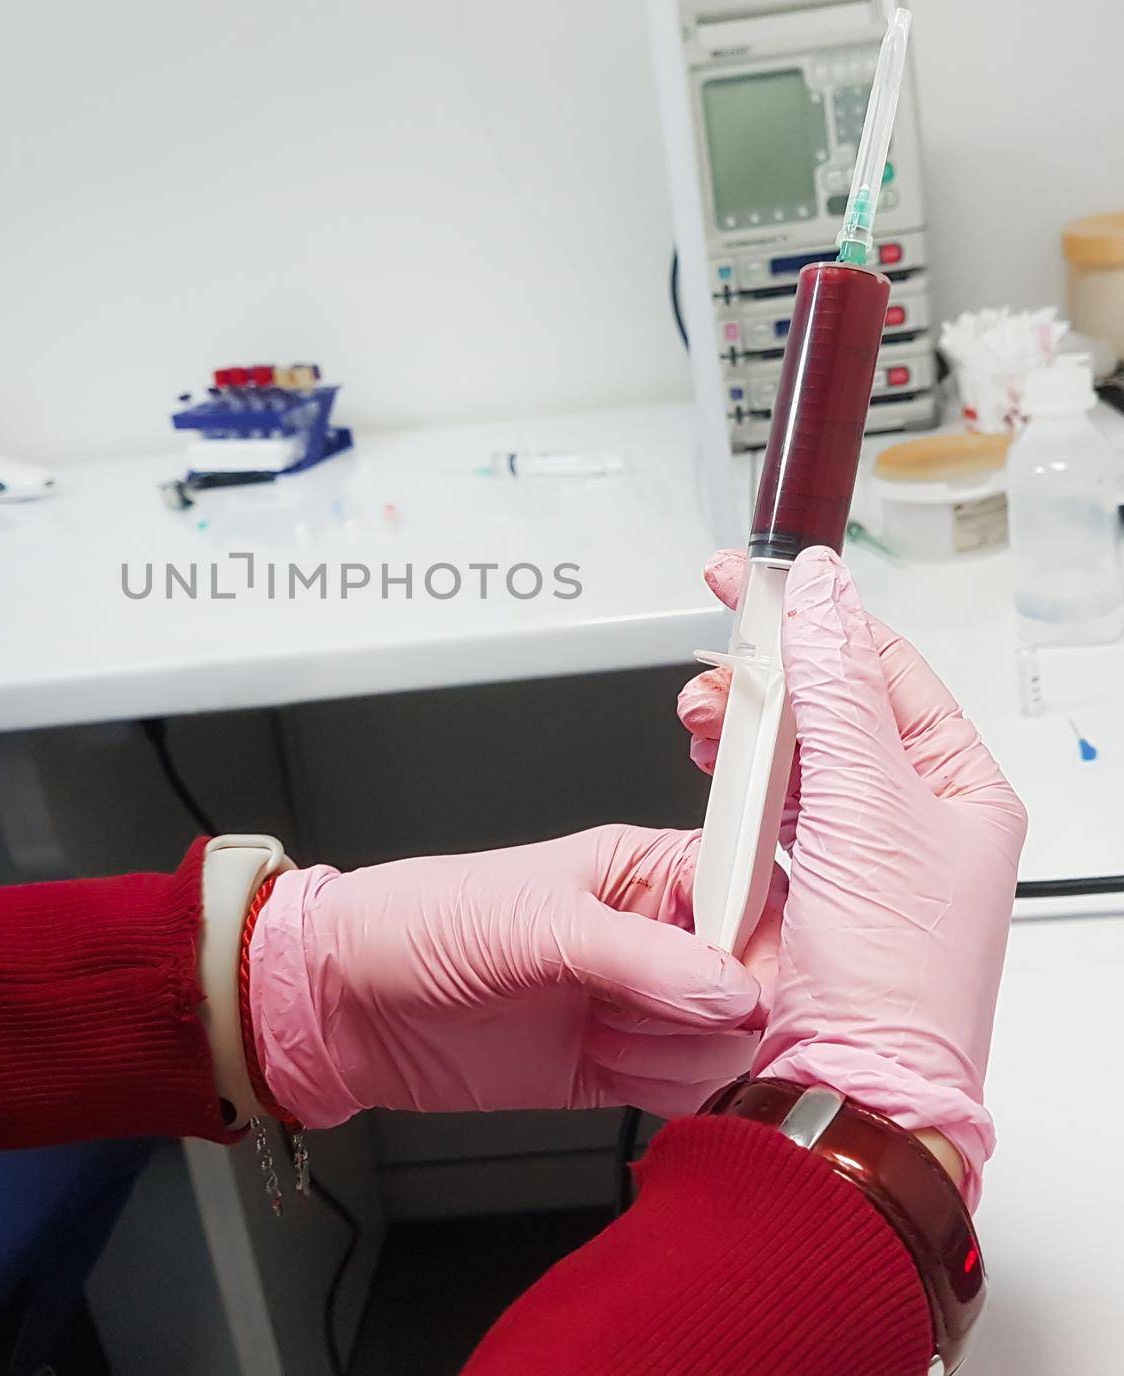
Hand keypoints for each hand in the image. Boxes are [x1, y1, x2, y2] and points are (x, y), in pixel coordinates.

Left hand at [246, 825, 785, 1125]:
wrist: (350, 1005)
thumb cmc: (421, 923)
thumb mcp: (531, 925)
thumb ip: (637, 959)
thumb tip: (732, 990)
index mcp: (646, 869)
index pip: (755, 893)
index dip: (768, 941)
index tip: (748, 982)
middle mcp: (655, 935)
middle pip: (756, 981)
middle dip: (719, 1011)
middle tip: (648, 1011)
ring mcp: (639, 1004)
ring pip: (726, 1045)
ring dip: (676, 1054)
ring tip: (599, 1030)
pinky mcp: (618, 1068)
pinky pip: (685, 1091)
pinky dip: (663, 1092)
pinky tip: (605, 1066)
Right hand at [683, 549, 1024, 1203]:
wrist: (845, 1082)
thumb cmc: (892, 977)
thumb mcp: (869, 806)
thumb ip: (837, 689)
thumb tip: (823, 594)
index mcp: (957, 786)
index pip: (884, 665)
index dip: (817, 616)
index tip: (754, 581)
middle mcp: (909, 814)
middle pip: (829, 704)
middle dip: (766, 675)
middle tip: (717, 659)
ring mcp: (851, 850)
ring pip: (789, 752)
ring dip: (742, 727)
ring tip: (705, 719)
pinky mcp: (796, 881)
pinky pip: (760, 805)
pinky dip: (728, 782)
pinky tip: (709, 770)